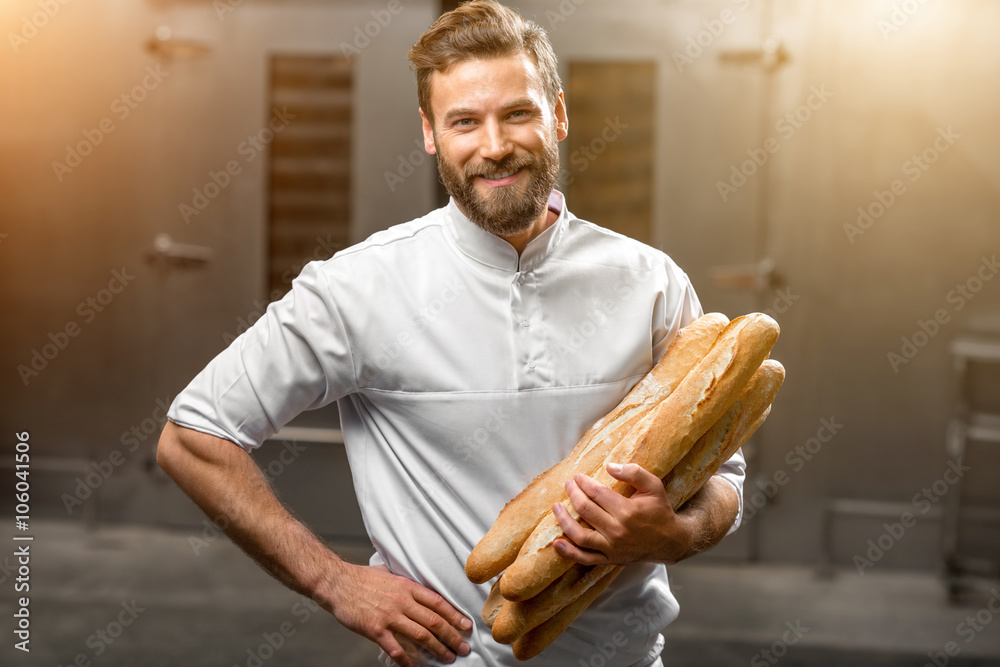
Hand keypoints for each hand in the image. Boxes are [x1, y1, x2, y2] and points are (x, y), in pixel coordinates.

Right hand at [322, 563, 471, 665]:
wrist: (337, 583)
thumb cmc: (362, 578)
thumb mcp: (389, 572)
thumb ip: (405, 581)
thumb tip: (418, 584)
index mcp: (407, 587)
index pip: (438, 602)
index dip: (454, 615)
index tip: (466, 625)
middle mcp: (402, 601)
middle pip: (434, 621)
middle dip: (452, 636)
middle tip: (463, 647)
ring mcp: (389, 616)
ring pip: (420, 636)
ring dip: (437, 649)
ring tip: (448, 657)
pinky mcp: (375, 630)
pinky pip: (395, 648)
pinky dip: (406, 660)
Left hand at [551, 462, 695, 565]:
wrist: (670, 541)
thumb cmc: (660, 510)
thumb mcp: (654, 486)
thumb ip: (634, 472)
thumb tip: (609, 466)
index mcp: (627, 511)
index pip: (597, 493)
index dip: (583, 483)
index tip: (577, 477)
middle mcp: (617, 530)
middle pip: (585, 510)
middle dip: (573, 494)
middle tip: (568, 485)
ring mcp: (612, 548)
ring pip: (580, 535)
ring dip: (564, 520)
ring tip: (556, 508)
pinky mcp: (610, 560)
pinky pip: (585, 558)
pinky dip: (569, 552)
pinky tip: (557, 543)